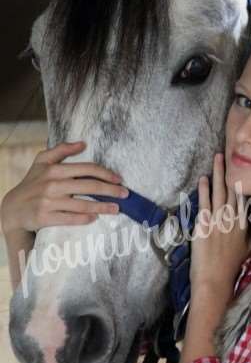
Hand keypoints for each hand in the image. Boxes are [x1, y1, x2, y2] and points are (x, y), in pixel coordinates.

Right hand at [0, 141, 128, 233]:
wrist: (13, 208)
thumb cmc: (32, 183)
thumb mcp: (42, 162)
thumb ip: (61, 150)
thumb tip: (83, 143)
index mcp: (55, 169)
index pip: (86, 169)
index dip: (106, 174)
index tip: (120, 179)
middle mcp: (52, 184)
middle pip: (89, 186)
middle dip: (111, 190)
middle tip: (125, 194)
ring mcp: (49, 202)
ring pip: (82, 204)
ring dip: (102, 207)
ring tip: (116, 209)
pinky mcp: (45, 218)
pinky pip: (70, 219)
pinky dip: (84, 218)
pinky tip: (95, 218)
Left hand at [189, 152, 250, 294]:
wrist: (215, 280)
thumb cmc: (229, 269)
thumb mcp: (247, 252)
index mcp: (244, 226)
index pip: (244, 200)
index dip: (242, 183)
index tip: (241, 169)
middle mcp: (233, 220)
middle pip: (234, 191)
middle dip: (231, 172)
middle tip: (229, 154)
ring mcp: (218, 221)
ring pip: (220, 192)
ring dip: (218, 174)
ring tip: (217, 157)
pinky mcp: (204, 225)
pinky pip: (204, 203)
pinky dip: (204, 190)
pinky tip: (203, 179)